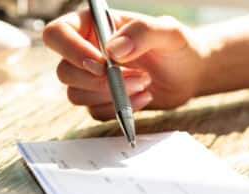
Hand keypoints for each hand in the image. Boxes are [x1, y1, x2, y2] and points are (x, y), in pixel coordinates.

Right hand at [43, 9, 204, 119]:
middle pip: (65, 71)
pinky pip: (96, 112)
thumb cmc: (179, 47)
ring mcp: (95, 79)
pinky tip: (144, 98)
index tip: (102, 64)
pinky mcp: (105, 100)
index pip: (58, 34)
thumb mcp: (169, 32)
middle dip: (99, 82)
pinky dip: (118, 110)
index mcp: (95, 26)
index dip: (72, 51)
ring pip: (77, 95)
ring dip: (110, 96)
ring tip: (145, 84)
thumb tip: (113, 50)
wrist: (190, 74)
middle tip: (138, 77)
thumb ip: (142, 33)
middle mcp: (89, 52)